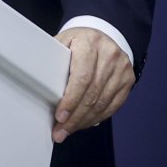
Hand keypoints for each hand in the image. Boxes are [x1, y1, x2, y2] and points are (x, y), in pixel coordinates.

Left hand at [52, 27, 133, 142]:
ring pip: (102, 103)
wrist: (103, 35)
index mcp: (90, 42)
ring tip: (69, 130)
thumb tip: (38, 83)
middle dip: (74, 117)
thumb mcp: (64, 42)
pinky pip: (113, 105)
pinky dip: (97, 117)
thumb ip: (53, 59)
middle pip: (92, 93)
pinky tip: (85, 123)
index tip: (60, 116)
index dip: (70, 100)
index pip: (82, 77)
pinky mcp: (128, 79)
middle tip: (60, 131)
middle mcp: (109, 54)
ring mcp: (122, 67)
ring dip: (84, 121)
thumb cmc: (79, 42)